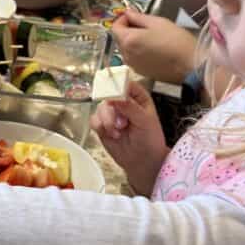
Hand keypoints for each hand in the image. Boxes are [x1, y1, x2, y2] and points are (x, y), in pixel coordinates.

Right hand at [90, 82, 168, 196]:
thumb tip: (115, 96)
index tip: (113, 93)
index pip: (125, 83)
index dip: (118, 85)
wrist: (142, 162)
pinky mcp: (102, 125)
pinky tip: (111, 135)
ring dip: (107, 121)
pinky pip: (94, 120)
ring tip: (118, 132)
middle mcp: (123, 102)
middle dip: (112, 110)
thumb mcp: (145, 121)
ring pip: (100, 108)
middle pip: (108, 95)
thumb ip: (130, 107)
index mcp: (138, 97)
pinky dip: (100, 127)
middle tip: (121, 122)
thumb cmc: (150, 140)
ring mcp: (111, 114)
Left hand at [112, 10, 199, 83]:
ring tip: (153, 37)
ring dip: (135, 41)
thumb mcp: (157, 22)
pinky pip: (135, 58)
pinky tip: (155, 49)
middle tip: (146, 25)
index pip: (115, 27)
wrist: (190, 65)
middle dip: (129, 30)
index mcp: (128, 40)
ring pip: (127, 49)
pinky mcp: (142, 72)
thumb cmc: (176, 41)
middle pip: (120, 38)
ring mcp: (133, 65)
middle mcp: (126, 55)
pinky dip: (140, 51)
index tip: (135, 16)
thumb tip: (128, 12)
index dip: (123, 19)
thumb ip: (138, 17)